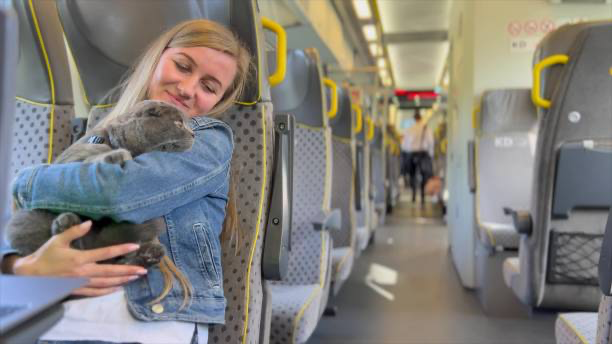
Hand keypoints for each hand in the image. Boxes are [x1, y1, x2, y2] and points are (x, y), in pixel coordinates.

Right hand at [13, 221, 147, 296]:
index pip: (105, 253)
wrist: (31, 275)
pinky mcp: (77, 290)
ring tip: (136, 277)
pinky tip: (119, 288)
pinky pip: (96, 292)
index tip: (135, 246)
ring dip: (122, 280)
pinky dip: (108, 291)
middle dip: (128, 270)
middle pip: (110, 272)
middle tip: (143, 269)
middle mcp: (82, 272)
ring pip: (106, 283)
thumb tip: (89, 222)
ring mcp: (81, 283)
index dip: (121, 249)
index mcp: (79, 258)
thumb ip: (75, 231)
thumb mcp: (58, 240)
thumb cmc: (45, 255)